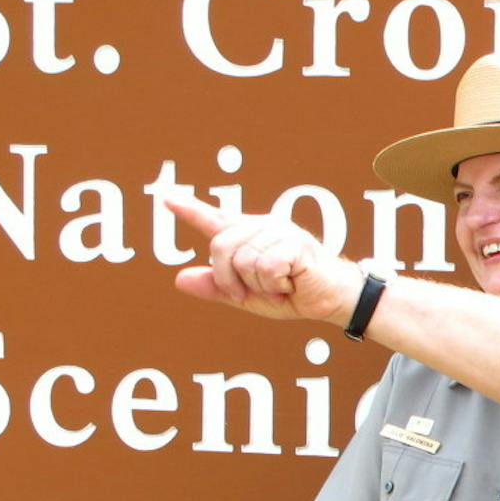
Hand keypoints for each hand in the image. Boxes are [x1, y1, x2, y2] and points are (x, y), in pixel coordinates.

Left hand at [167, 193, 361, 324]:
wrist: (332, 301)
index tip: (167, 199)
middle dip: (230, 279)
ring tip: (280, 286)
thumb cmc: (294, 294)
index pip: (214, 221)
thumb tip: (180, 280)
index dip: (189, 210)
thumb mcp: (248, 296)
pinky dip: (275, 284)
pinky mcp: (294, 243)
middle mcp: (262, 226)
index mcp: (249, 236)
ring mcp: (279, 231)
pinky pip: (266, 267)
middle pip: (220, 247)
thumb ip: (216, 287)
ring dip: (259, 285)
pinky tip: (291, 283)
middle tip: (252, 293)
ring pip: (244, 261)